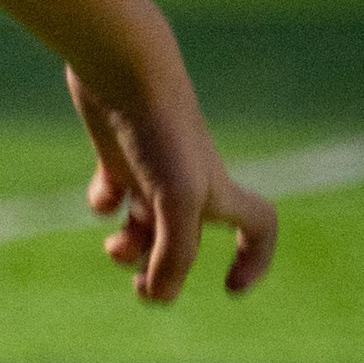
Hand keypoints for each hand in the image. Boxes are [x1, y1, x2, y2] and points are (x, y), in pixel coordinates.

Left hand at [68, 68, 276, 303]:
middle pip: (186, 239)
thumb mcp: (176, 201)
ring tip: (115, 245)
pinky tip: (104, 199)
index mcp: (217, 191)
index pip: (259, 228)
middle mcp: (189, 180)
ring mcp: (152, 164)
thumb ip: (174, 253)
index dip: (254, 260)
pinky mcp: (117, 148)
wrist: (123, 67)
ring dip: (131, 245)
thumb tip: (160, 295)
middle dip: (164, 270)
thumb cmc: (161, 132)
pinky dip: (106, 203)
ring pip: (146, 220)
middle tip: (139, 286)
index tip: (229, 287)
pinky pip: (114, 189)